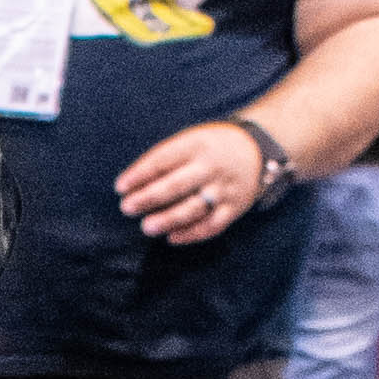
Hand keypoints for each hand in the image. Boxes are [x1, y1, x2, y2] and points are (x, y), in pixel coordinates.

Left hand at [117, 117, 275, 246]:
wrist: (258, 148)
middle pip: (176, 185)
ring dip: (168, 219)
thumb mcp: (192, 140)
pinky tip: (172, 238)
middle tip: (127, 208)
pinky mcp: (235, 207)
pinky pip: (212, 225)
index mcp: (197, 144)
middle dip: (149, 198)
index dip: (140, 174)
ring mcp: (224, 188)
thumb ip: (166, 159)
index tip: (120, 187)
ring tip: (146, 227)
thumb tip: (133, 184)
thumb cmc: (212, 147)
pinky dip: (191, 234)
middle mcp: (211, 166)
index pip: (163, 159)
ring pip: (193, 208)